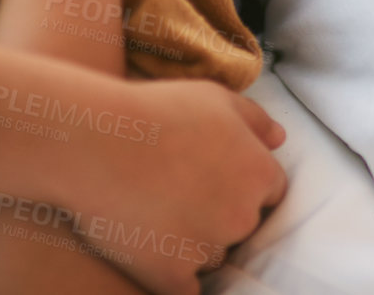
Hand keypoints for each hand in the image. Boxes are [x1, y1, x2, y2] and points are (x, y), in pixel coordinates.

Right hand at [68, 78, 287, 294]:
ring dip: (191, 242)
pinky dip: (170, 275)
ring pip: (210, 256)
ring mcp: (208, 249)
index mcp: (258, 174)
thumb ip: (254, 119)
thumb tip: (279, 140)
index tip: (206, 175)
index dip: (238, 183)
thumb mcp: (213, 97)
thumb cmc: (153, 111)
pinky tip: (149, 248)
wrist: (94, 141)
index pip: (267, 192)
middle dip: (217, 212)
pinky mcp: (173, 277)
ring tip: (153, 210)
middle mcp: (242, 216)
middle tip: (174, 189)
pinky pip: (183, 288)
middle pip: (240, 226)